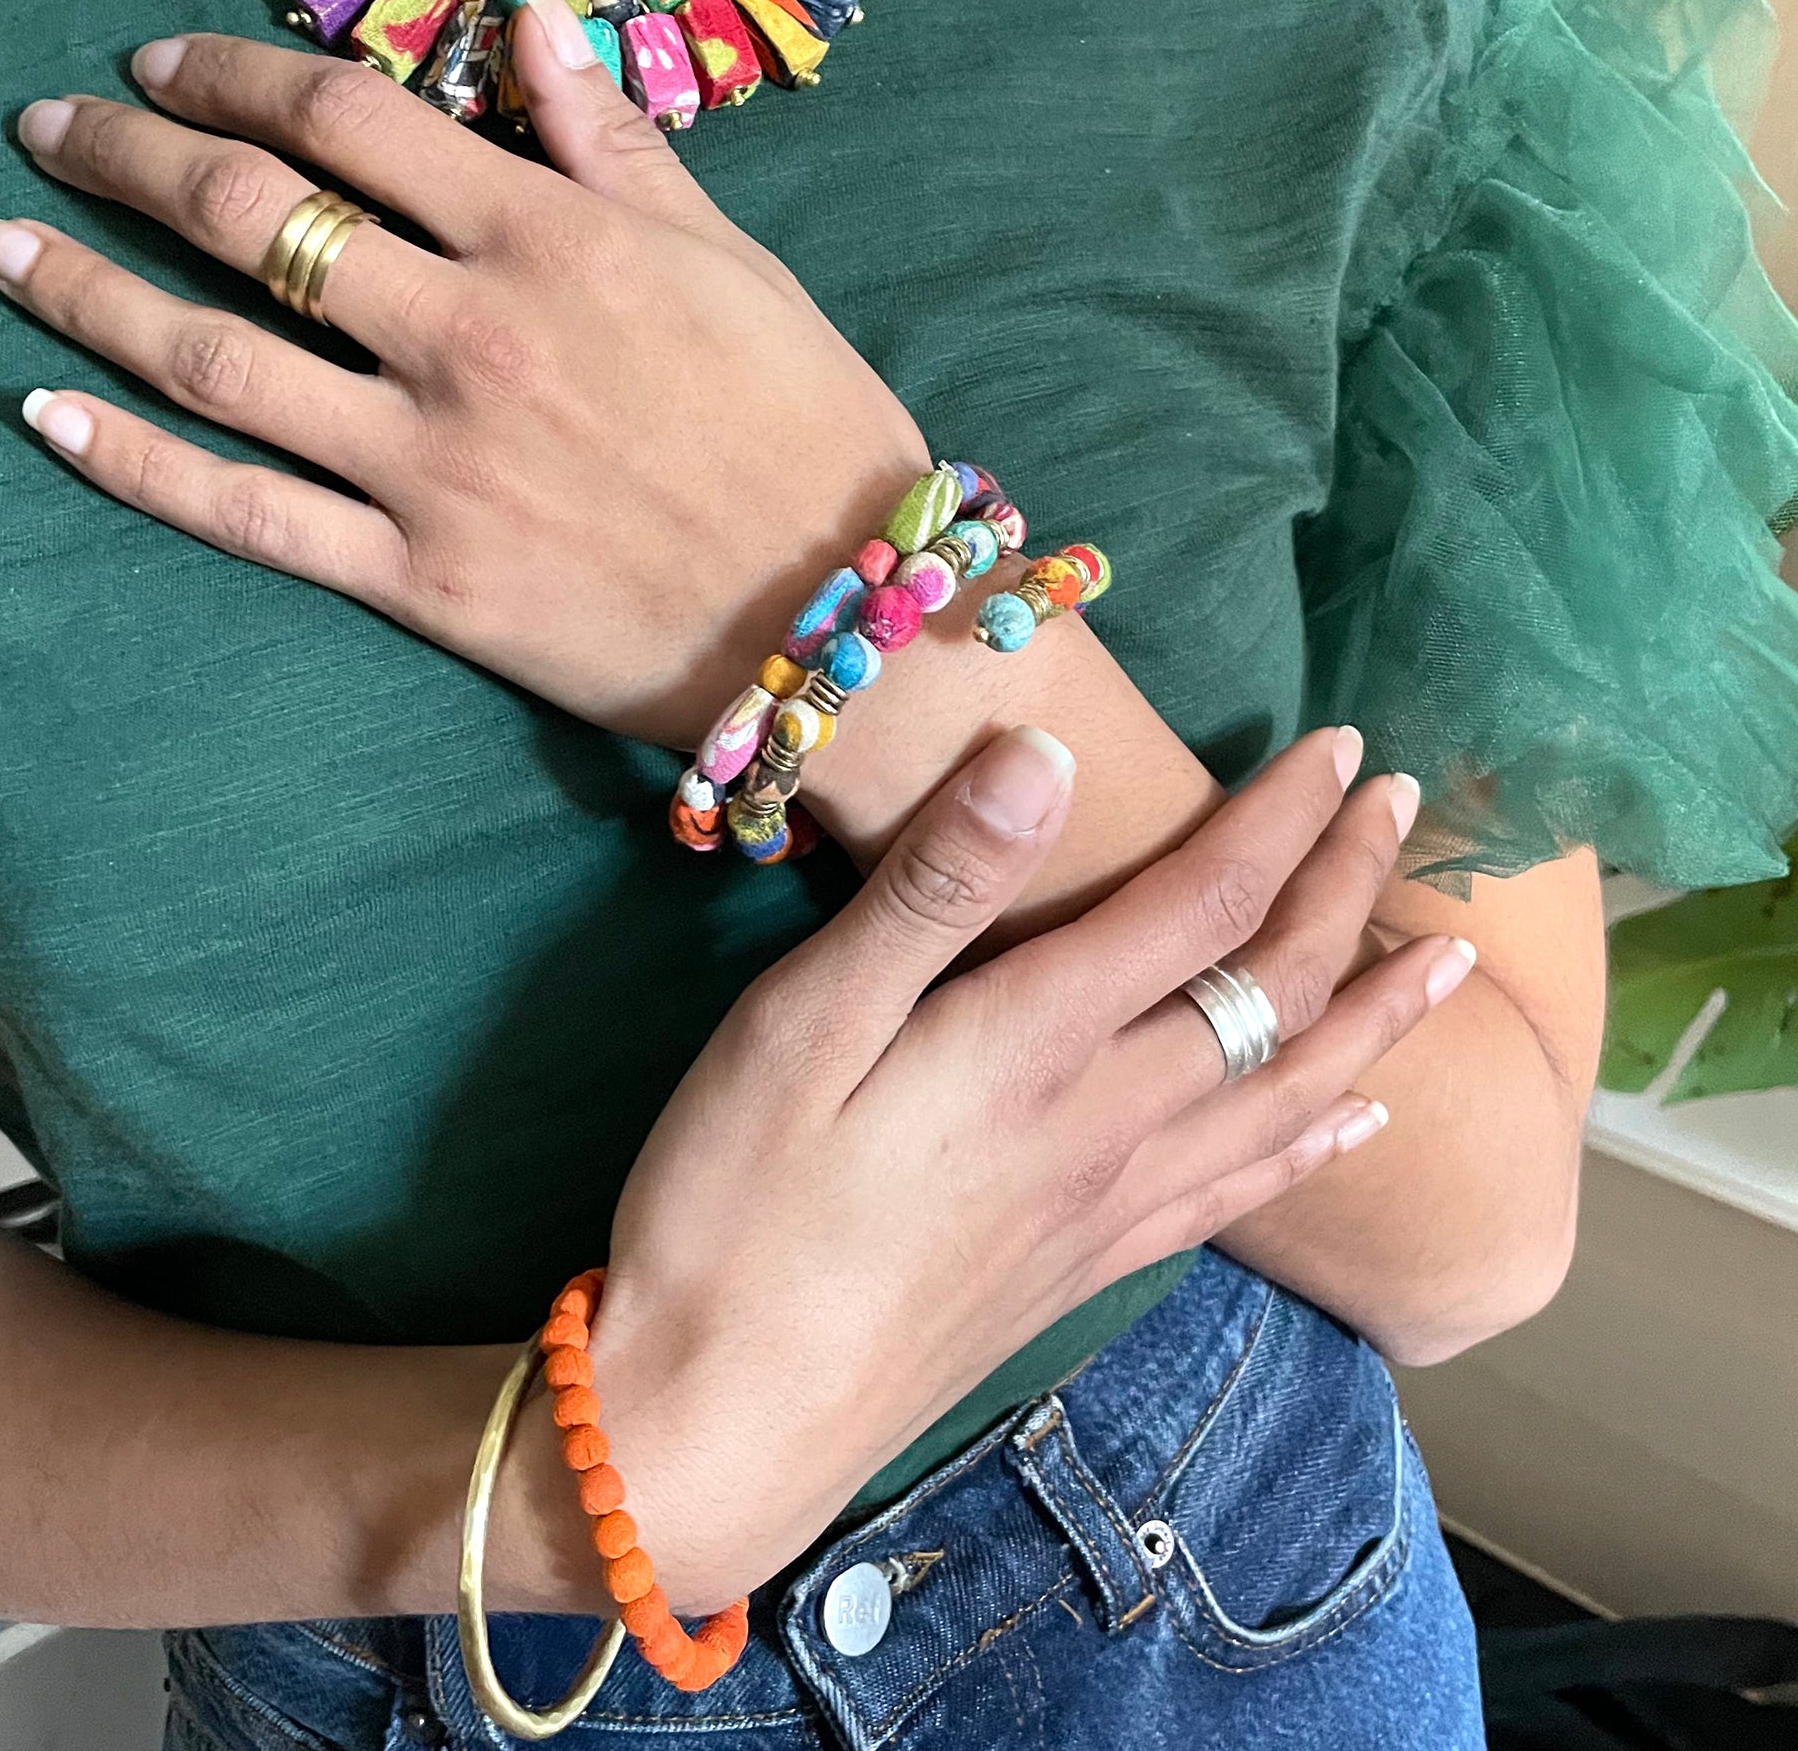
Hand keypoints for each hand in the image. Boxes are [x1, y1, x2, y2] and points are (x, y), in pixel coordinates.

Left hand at [0, 0, 929, 746]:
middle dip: (123, 158)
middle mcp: (468, 333)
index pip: (347, 121)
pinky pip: (247, 514)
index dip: (232, 76)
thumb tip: (532, 20)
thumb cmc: (808, 433)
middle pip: (248, 217)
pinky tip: (47, 420)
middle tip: (44, 134)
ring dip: (87, 292)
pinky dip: (136, 465)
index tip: (162, 66)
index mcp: (549, 239)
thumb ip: (615, 145)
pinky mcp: (419, 578)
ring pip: (215, 358)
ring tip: (0, 250)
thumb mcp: (732, 263)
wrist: (840, 621)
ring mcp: (431, 462)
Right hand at [505, 723, 1471, 1613]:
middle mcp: (1107, 1121)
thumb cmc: (735, 1206)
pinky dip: (1317, 1143)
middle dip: (1346, 888)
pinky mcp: (1089, 1270)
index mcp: (1037, 1043)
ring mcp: (1109, 1207)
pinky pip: (1244, 1191)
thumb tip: (1048, 751)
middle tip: (1402, 804)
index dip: (1283, 817)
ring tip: (1446, 963)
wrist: (723, 1425)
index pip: (1205, 905)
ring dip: (1375, 1016)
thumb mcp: (799, 1025)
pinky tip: (1354, 1127)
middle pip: (1274, 993)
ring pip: (1290, 1095)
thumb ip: (931, 890)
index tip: (1340, 744)